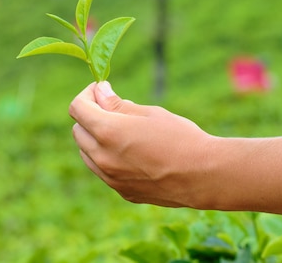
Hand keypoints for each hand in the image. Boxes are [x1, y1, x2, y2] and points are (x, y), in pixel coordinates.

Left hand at [69, 81, 214, 207]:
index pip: (77, 108)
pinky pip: (102, 170)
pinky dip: (107, 157)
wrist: (204, 175)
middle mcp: (103, 157)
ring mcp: (110, 178)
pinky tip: (132, 151)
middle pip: (78, 131)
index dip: (87, 94)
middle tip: (113, 107)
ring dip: (95, 138)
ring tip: (123, 130)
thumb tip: (99, 92)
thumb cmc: (180, 137)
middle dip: (90, 115)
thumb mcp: (149, 112)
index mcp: (107, 132)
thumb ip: (117, 104)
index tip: (101, 90)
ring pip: (86, 153)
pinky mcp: (122, 191)